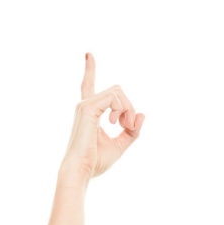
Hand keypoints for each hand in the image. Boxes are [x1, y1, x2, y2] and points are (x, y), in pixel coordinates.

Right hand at [59, 53, 144, 183]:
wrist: (81, 170)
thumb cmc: (96, 161)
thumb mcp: (120, 144)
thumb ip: (132, 130)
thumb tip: (142, 115)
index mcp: (90, 112)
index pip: (88, 85)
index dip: (89, 69)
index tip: (88, 54)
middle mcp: (85, 105)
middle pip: (117, 90)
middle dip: (129, 106)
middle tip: (129, 125)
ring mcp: (85, 104)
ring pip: (117, 91)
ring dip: (128, 109)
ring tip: (124, 125)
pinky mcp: (88, 107)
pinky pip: (114, 97)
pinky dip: (122, 109)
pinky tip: (116, 122)